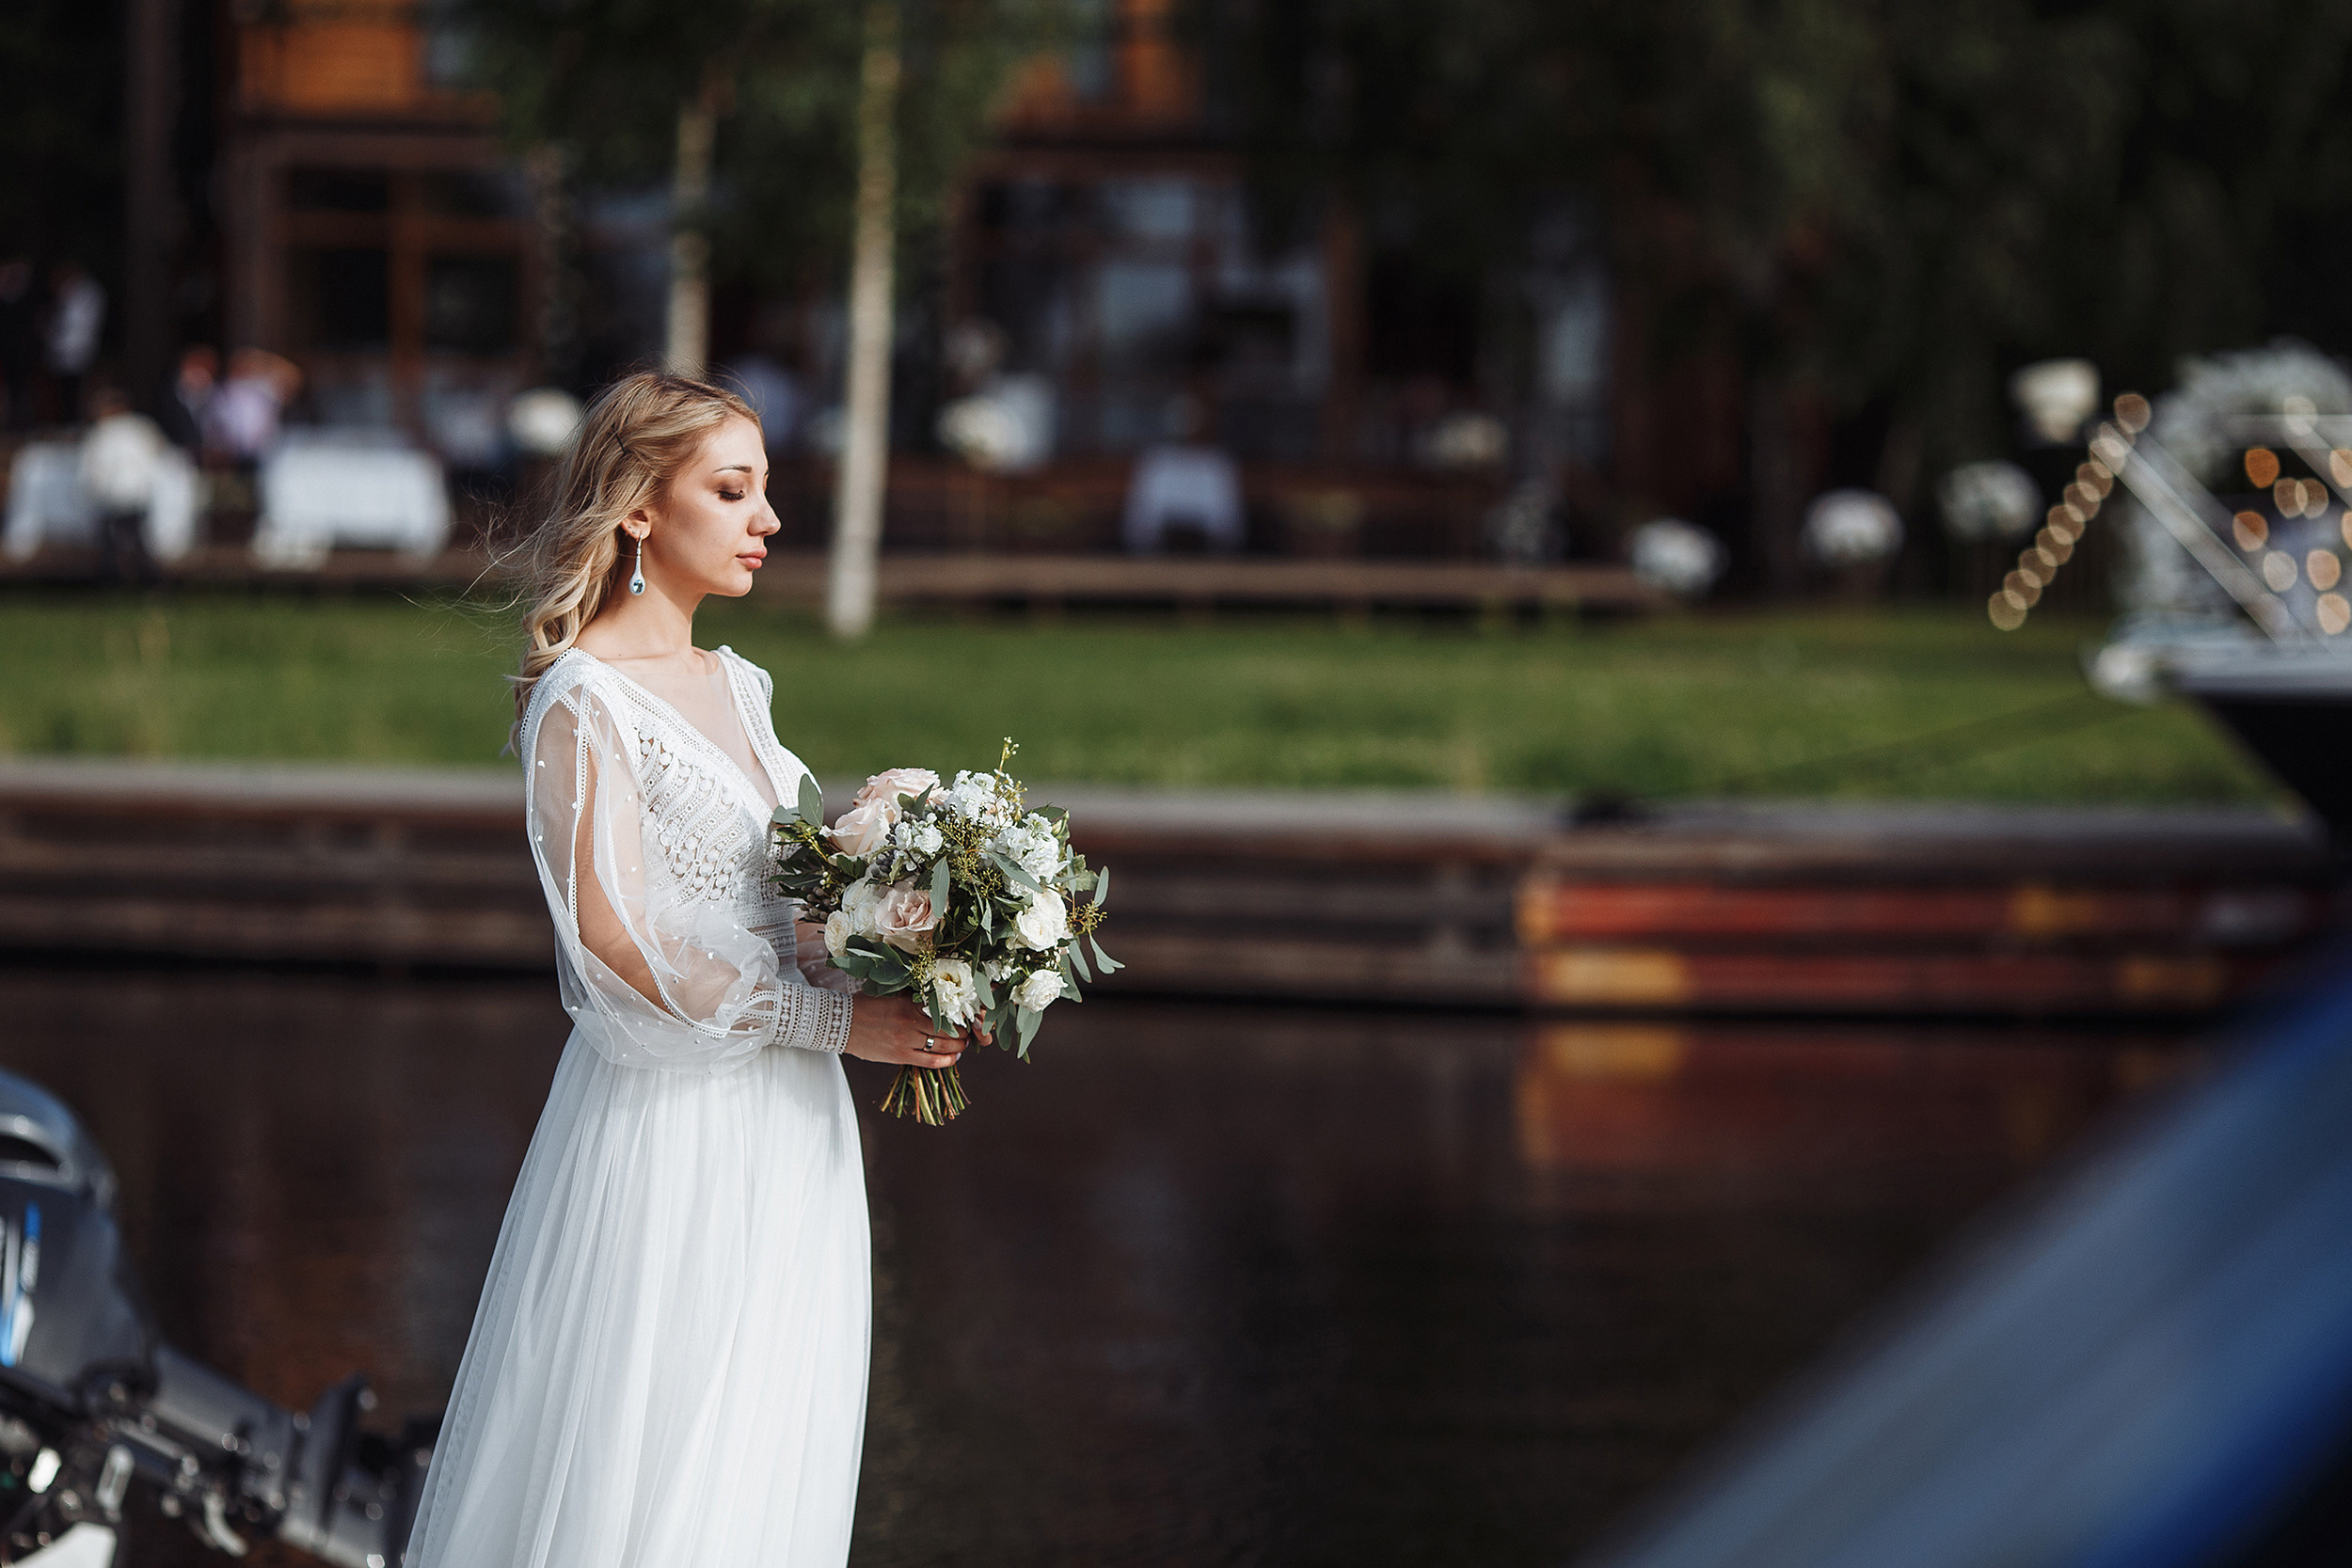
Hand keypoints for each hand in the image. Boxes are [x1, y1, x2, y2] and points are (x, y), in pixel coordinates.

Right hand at [844, 993, 968, 1067]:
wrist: (840, 1024)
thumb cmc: (865, 1005)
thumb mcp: (890, 994)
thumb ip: (911, 995)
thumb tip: (936, 995)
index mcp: (908, 1003)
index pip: (944, 1010)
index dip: (959, 1015)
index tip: (965, 1016)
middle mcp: (910, 1022)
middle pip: (947, 1028)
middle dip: (962, 1032)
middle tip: (968, 1032)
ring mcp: (905, 1040)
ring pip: (942, 1046)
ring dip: (958, 1047)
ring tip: (963, 1045)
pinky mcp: (900, 1056)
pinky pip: (930, 1061)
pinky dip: (945, 1061)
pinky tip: (953, 1058)